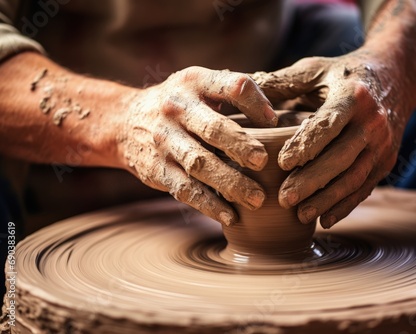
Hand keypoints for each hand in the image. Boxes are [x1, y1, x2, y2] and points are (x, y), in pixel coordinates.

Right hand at [118, 66, 277, 225]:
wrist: (124, 122)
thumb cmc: (178, 104)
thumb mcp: (198, 86)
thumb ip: (232, 93)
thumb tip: (276, 117)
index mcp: (194, 82)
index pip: (231, 86)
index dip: (256, 102)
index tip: (275, 121)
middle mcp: (177, 109)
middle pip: (214, 129)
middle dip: (240, 146)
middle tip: (263, 162)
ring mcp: (165, 141)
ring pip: (200, 164)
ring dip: (230, 183)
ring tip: (256, 199)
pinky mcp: (157, 170)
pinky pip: (185, 189)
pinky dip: (209, 205)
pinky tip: (230, 216)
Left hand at [252, 51, 415, 227]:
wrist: (396, 76)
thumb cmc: (344, 73)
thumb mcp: (315, 69)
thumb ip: (281, 83)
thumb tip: (239, 91)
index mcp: (353, 95)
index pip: (328, 124)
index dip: (306, 144)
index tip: (281, 163)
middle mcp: (373, 121)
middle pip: (341, 157)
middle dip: (312, 181)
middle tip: (284, 199)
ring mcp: (383, 144)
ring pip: (354, 177)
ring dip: (327, 199)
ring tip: (301, 216)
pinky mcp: (387, 160)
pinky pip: (365, 187)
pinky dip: (345, 205)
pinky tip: (325, 220)